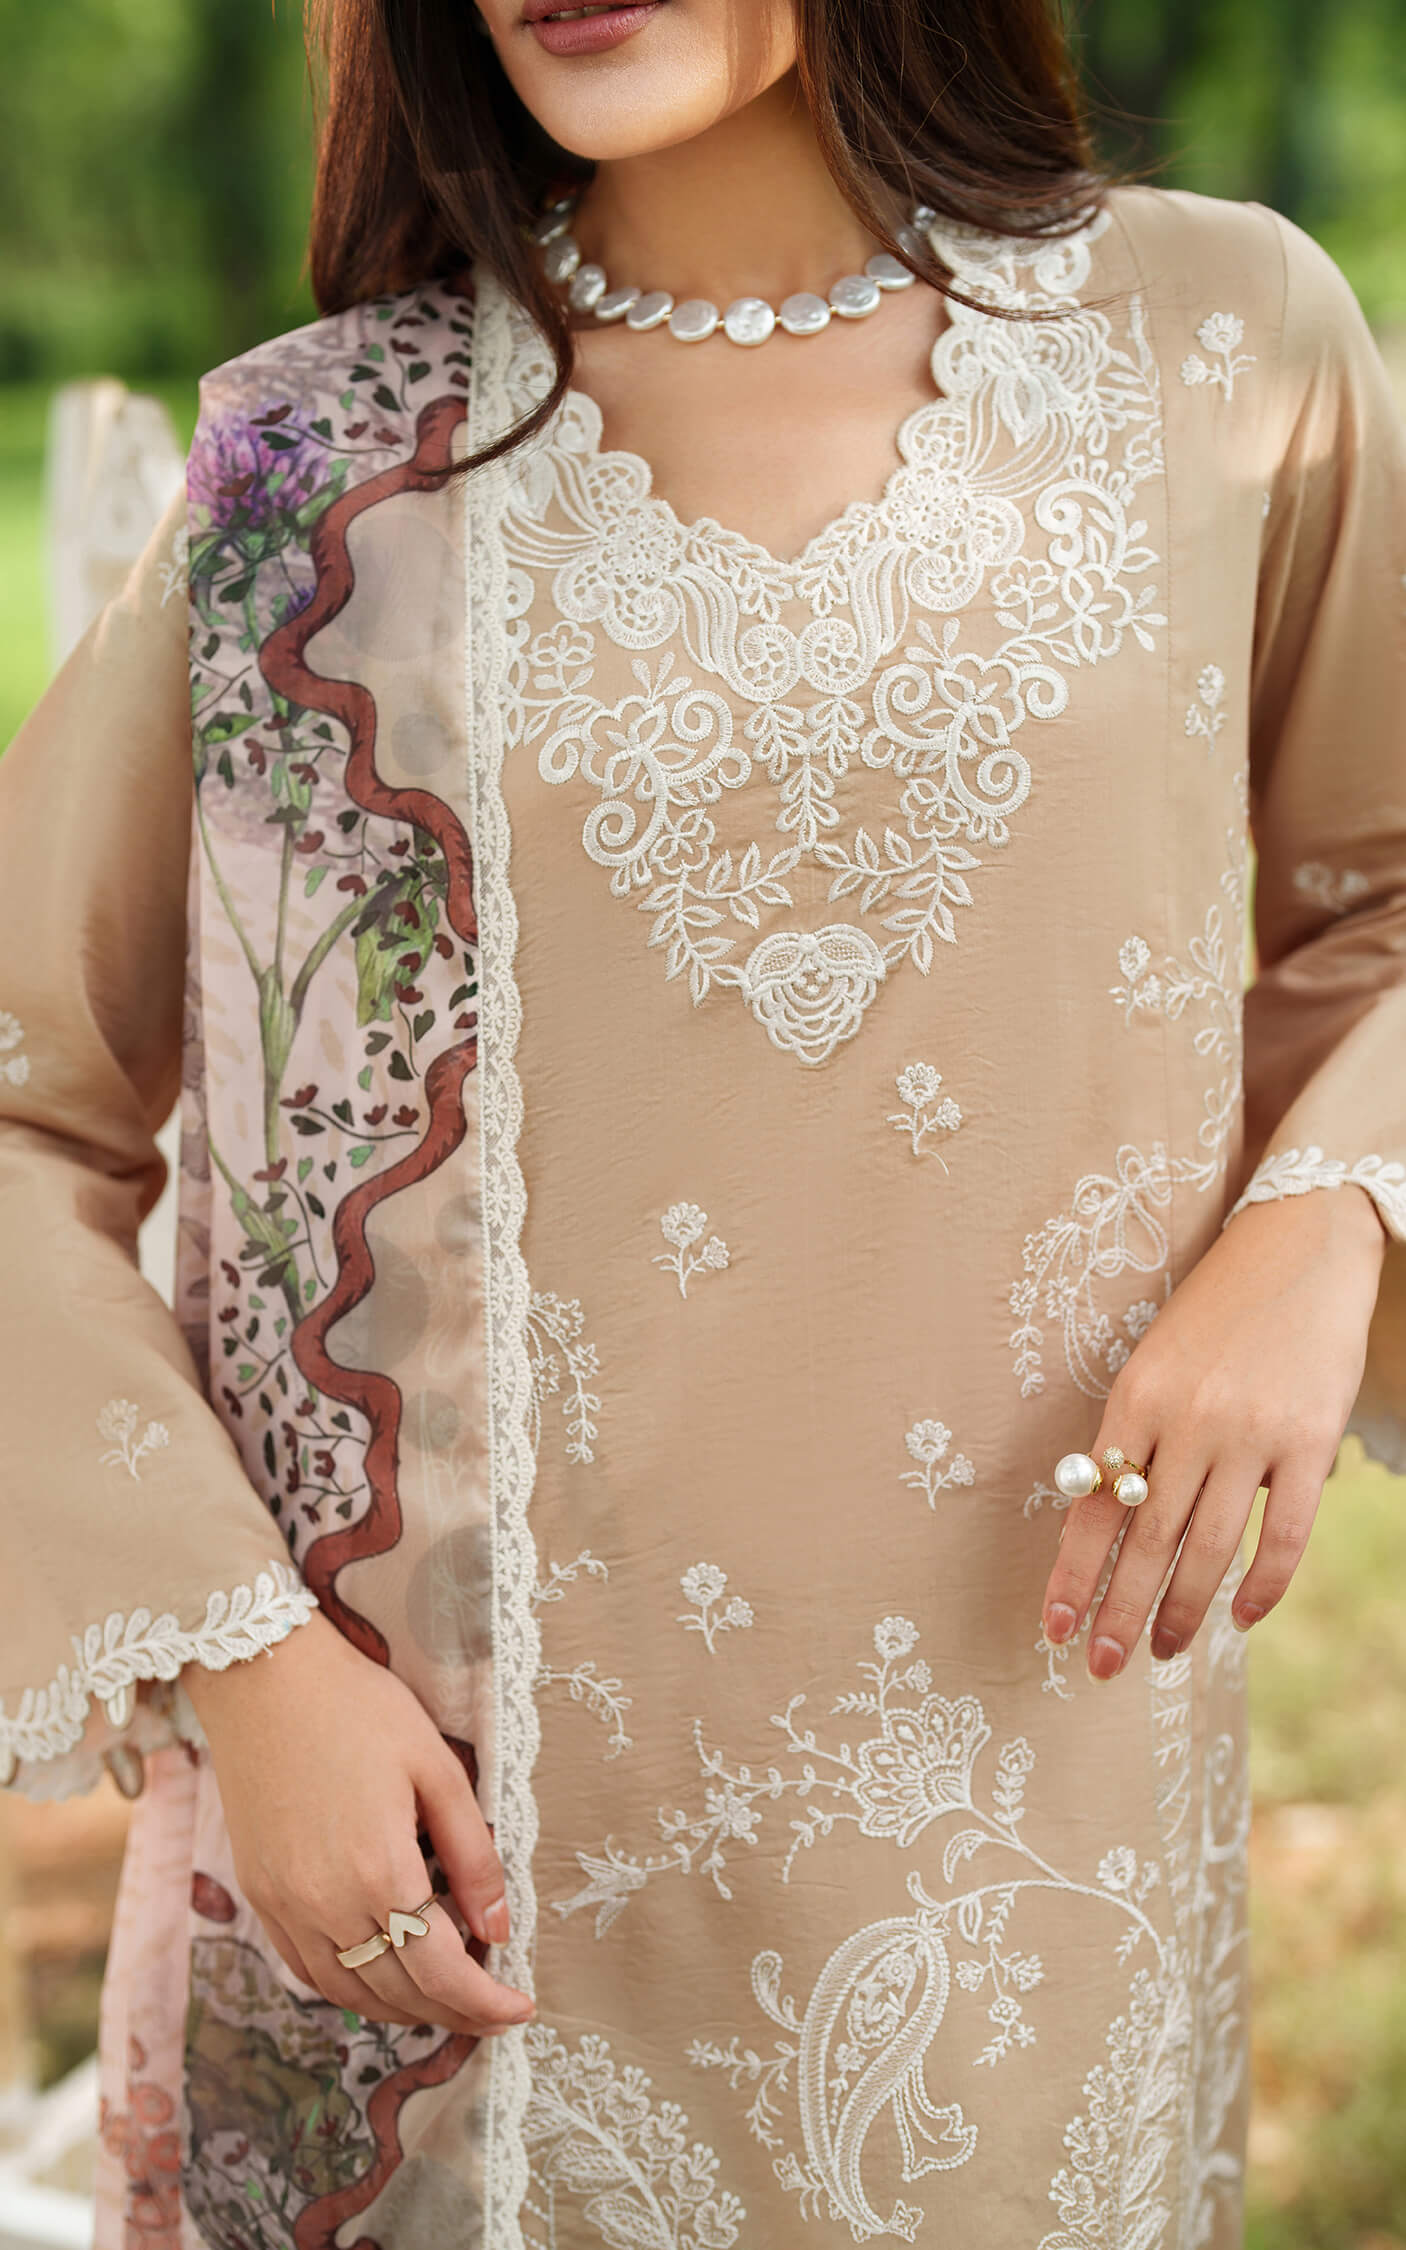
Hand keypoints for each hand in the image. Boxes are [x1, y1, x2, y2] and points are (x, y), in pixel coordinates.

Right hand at [179, 1608, 534, 2035]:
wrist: (263, 1679)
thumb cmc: (359, 1709)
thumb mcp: (436, 1769)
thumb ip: (473, 1854)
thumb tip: (499, 1928)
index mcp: (379, 1872)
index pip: (441, 1971)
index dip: (485, 2001)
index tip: (521, 2008)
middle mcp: (325, 1904)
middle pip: (398, 1992)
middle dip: (455, 2012)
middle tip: (494, 2008)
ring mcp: (284, 1905)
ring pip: (349, 1994)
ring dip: (403, 2010)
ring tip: (448, 2000)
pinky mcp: (259, 1895)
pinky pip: (308, 1970)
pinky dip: (350, 1990)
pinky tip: (381, 1977)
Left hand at [1040, 1184, 1386, 1679]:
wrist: (1297, 1251)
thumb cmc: (1215, 1314)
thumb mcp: (1154, 1362)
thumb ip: (1135, 1438)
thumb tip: (1108, 1525)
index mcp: (1134, 1399)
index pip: (1092, 1507)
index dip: (1073, 1575)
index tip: (1055, 1631)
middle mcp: (1187, 1421)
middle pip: (1146, 1540)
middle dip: (1119, 1611)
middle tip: (1102, 1667)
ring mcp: (1251, 1434)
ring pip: (1208, 1547)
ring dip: (1183, 1611)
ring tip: (1163, 1651)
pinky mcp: (1309, 1442)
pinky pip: (1283, 1534)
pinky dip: (1261, 1585)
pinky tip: (1241, 1618)